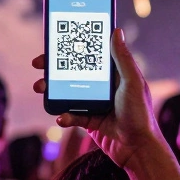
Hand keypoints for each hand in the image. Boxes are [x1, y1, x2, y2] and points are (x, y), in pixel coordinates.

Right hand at [32, 28, 162, 168]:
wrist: (138, 149)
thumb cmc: (140, 114)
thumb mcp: (132, 82)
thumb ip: (123, 58)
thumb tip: (116, 30)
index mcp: (114, 73)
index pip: (90, 54)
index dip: (73, 47)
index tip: (56, 41)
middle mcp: (103, 86)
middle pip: (74, 72)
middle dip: (54, 68)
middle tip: (39, 64)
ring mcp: (95, 103)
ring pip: (68, 92)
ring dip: (52, 90)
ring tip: (40, 88)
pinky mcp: (90, 121)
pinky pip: (72, 115)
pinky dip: (64, 115)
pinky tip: (60, 117)